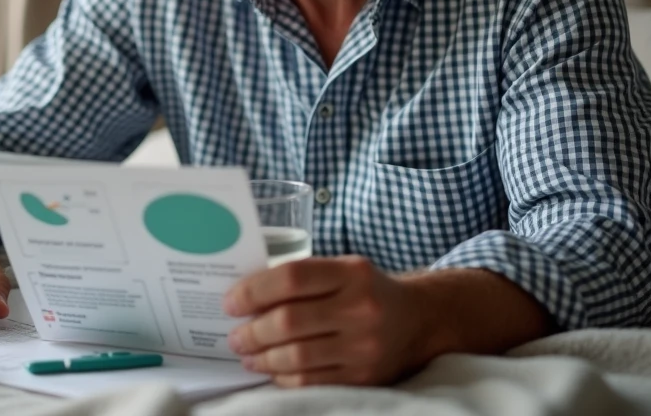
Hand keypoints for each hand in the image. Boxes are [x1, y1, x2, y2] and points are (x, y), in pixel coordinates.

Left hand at [223, 256, 429, 386]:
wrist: (419, 320)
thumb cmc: (367, 290)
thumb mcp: (342, 269)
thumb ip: (302, 278)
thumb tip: (246, 296)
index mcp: (351, 273)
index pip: (291, 278)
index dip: (254, 291)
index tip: (231, 302)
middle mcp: (360, 308)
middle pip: (289, 321)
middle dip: (252, 331)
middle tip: (235, 336)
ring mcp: (364, 346)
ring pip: (297, 356)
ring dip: (263, 358)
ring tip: (247, 354)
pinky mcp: (364, 377)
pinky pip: (311, 381)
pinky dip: (283, 377)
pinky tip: (272, 370)